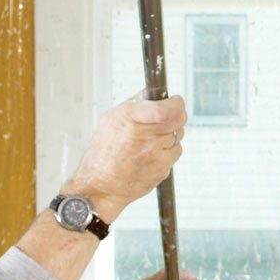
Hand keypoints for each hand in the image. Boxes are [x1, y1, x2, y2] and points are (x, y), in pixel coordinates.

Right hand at [63, 94, 186, 222]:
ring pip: (179, 136)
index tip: (175, 100)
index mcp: (131, 119)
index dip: (176, 103)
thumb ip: (135, 103)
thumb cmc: (103, 152)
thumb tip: (153, 93)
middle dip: (176, 115)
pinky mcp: (162, 170)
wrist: (100, 186)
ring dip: (171, 134)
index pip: (167, 108)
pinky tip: (151, 153)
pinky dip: (167, 151)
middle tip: (167, 116)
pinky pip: (174, 154)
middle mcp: (145, 137)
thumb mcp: (111, 118)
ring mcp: (155, 155)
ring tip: (152, 139)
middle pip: (178, 120)